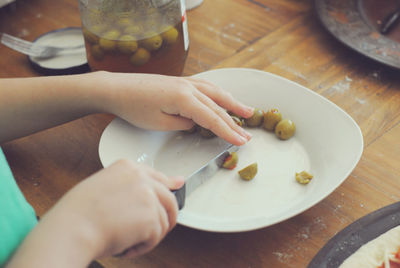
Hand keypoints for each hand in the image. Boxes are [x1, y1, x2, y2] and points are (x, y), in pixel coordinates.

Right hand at [6, 160, 183, 267]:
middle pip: (169, 198)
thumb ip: (132, 184)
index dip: (168, 185)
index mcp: (127, 167)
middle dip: (167, 216)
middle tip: (156, 230)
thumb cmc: (79, 213)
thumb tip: (169, 184)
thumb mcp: (103, 187)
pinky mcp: (151, 216)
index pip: (156, 175)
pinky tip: (125, 246)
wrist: (72, 229)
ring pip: (163, 221)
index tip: (177, 185)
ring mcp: (148, 195)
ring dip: (148, 235)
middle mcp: (141, 177)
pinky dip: (142, 246)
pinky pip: (156, 236)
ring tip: (126, 240)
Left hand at [98, 72, 253, 145]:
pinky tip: (223, 97)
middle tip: (248, 135)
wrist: (117, 88)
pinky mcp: (180, 81)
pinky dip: (218, 93)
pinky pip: (206, 86)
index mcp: (184, 99)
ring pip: (215, 92)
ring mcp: (185, 81)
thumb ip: (183, 123)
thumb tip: (197, 123)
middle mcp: (188, 87)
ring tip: (247, 111)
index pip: (212, 118)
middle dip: (234, 122)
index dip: (228, 132)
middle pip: (217, 106)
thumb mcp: (159, 123)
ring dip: (232, 103)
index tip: (241, 142)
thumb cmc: (134, 107)